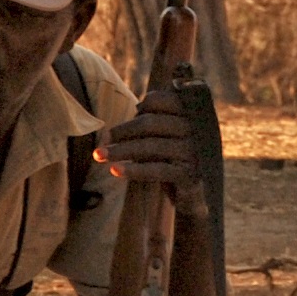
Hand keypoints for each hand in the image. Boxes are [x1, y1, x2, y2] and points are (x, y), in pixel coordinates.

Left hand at [102, 92, 209, 218]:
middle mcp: (196, 128)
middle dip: (122, 131)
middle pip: (150, 123)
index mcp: (192, 112)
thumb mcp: (168, 135)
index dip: (139, 108)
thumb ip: (156, 119)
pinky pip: (156, 169)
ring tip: (99, 156)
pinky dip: (133, 170)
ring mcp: (194, 151)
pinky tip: (115, 170)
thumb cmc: (176, 159)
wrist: (196, 195)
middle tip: (103, 140)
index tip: (127, 117)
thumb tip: (136, 107)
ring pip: (150, 146)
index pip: (161, 100)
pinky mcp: (190, 174)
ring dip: (120, 151)